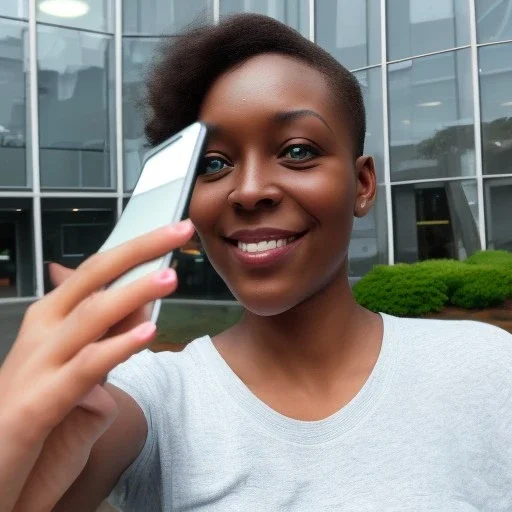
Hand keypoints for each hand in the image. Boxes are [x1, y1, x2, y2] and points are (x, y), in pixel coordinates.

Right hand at [0, 219, 193, 511]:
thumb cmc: (34, 404)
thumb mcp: (73, 360)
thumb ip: (105, 329)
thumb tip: (142, 297)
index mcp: (50, 317)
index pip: (97, 269)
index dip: (134, 247)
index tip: (167, 229)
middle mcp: (42, 331)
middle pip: (94, 276)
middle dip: (139, 250)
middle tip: (178, 230)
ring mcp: (37, 364)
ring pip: (91, 315)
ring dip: (134, 292)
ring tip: (170, 276)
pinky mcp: (36, 404)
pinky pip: (83, 367)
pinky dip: (116, 346)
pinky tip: (147, 332)